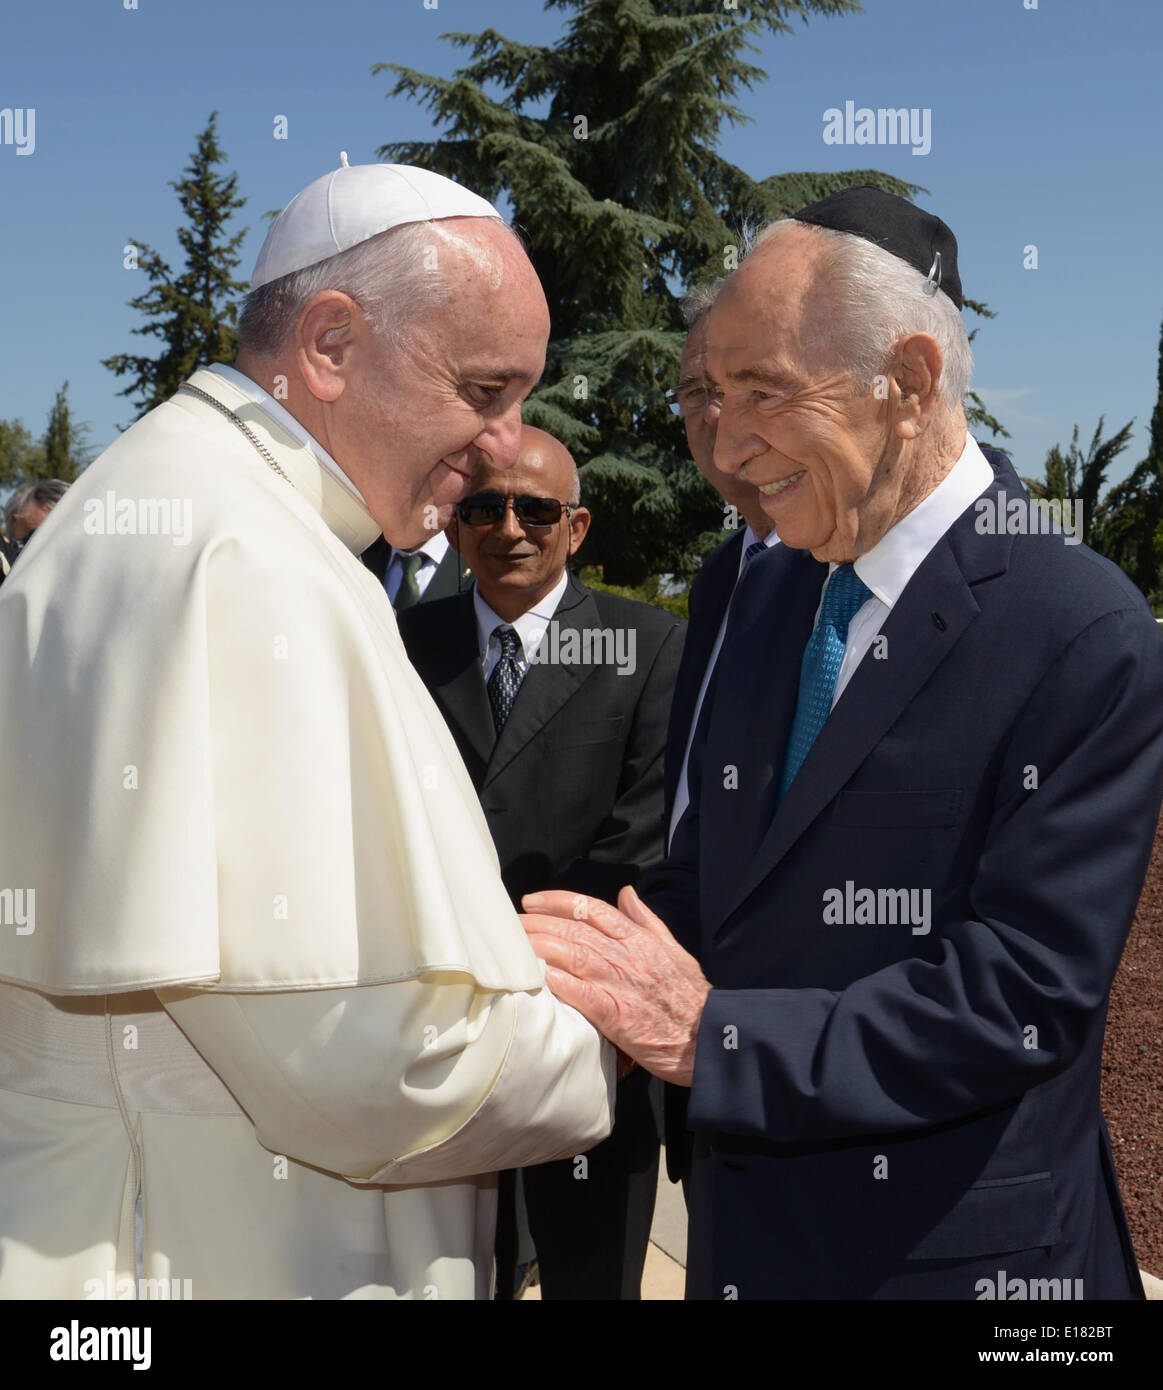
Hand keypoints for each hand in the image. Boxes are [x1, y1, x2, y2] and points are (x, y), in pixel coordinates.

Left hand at [521, 884, 710, 1085]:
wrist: (711, 1037)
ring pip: (576, 956)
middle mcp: (628, 956)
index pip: (593, 909)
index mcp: (639, 939)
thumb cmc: (691, 996)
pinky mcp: (619, 1017)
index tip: (532, 901)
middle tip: (510, 923)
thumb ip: (646, 920)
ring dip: (542, 947)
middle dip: (539, 923)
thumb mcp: (673, 948)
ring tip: (515, 945)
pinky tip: (541, 978)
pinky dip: (562, 984)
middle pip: (576, 930)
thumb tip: (626, 892)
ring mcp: (623, 985)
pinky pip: (586, 995)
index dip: (558, 902)